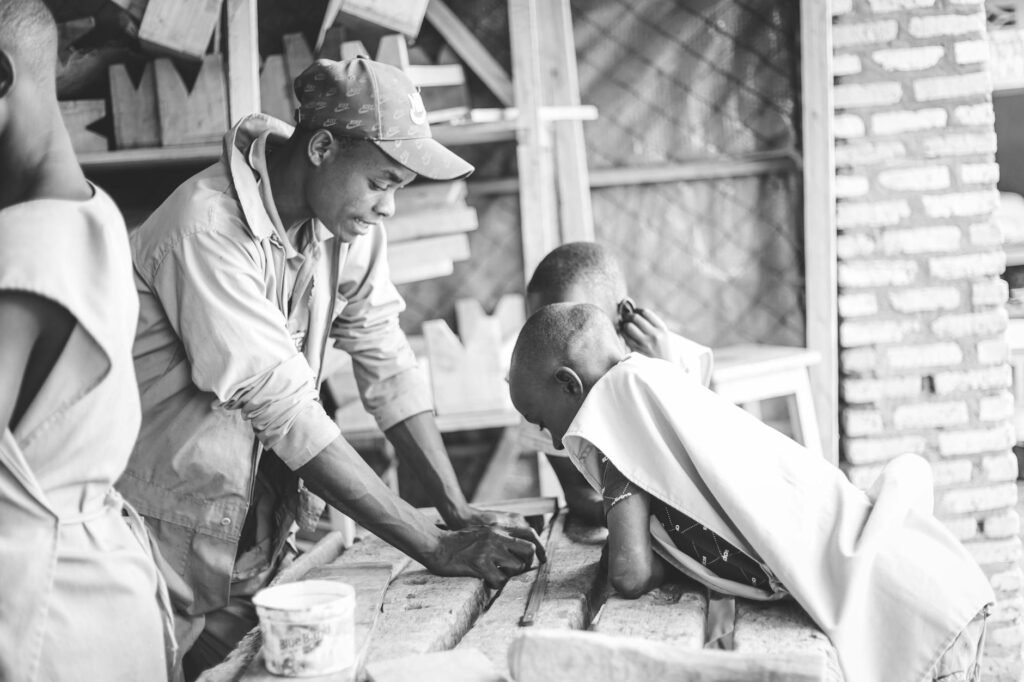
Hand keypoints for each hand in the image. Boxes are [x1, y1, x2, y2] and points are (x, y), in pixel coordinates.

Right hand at [425, 526, 540, 587]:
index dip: (536, 551)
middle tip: (514, 571)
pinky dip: (496, 584)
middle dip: (525, 564)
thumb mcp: (481, 533)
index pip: (529, 537)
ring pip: (516, 567)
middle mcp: (496, 538)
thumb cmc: (457, 543)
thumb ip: (497, 539)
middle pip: (528, 551)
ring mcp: (488, 551)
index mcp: (498, 530)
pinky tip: (487, 581)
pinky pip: (499, 580)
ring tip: (497, 575)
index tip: (539, 561)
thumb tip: (513, 552)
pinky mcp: (479, 564)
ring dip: (509, 575)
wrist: (436, 545)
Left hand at [620, 307, 676, 363]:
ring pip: (628, 326)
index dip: (637, 310)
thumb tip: (634, 312)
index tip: (634, 312)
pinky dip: (623, 333)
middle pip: (635, 318)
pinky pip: (625, 337)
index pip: (646, 313)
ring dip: (624, 324)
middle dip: (628, 316)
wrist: (666, 369)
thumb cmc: (663, 350)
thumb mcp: (664, 335)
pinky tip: (625, 334)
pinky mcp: (637, 351)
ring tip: (625, 326)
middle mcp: (654, 335)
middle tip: (625, 317)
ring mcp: (645, 343)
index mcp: (662, 329)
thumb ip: (652, 325)